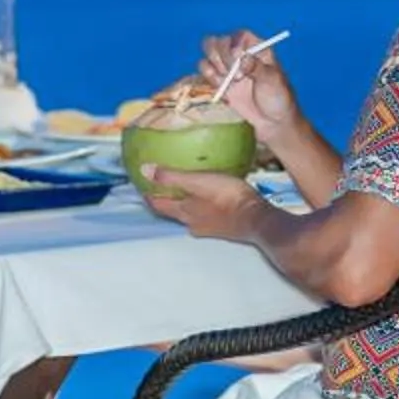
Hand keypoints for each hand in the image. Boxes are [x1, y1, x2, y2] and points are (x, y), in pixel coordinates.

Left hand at [140, 165, 260, 239]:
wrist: (257, 218)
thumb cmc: (226, 197)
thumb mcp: (197, 181)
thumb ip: (171, 177)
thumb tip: (143, 170)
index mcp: (183, 212)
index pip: (158, 204)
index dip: (148, 195)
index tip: (142, 186)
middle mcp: (192, 223)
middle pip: (172, 211)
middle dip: (165, 200)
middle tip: (161, 186)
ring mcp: (208, 228)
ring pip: (189, 215)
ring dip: (184, 204)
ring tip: (185, 190)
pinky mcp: (223, 228)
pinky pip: (206, 216)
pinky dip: (201, 207)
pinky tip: (209, 200)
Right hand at [197, 31, 298, 129]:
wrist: (272, 122)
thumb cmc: (278, 98)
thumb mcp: (272, 81)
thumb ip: (257, 68)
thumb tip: (243, 59)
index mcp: (257, 49)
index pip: (240, 36)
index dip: (235, 43)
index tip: (237, 58)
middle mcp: (240, 54)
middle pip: (220, 41)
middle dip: (222, 56)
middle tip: (235, 75)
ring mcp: (228, 66)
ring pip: (209, 52)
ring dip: (214, 65)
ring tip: (230, 81)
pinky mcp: (219, 79)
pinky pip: (205, 68)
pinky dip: (209, 76)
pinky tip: (222, 87)